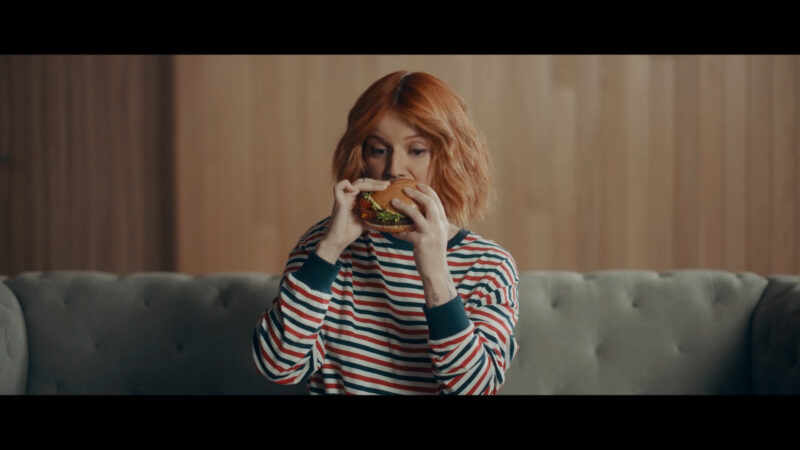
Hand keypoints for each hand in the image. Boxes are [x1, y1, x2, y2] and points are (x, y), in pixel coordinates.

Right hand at [317, 177, 389, 262]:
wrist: (339, 241)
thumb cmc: (350, 232)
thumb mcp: (366, 221)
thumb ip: (372, 214)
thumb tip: (387, 213)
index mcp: (354, 199)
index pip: (365, 186)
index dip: (376, 184)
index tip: (388, 187)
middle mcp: (348, 196)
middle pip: (362, 182)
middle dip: (376, 182)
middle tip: (388, 184)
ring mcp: (343, 198)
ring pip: (356, 183)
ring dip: (371, 183)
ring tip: (383, 186)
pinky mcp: (338, 201)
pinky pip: (338, 186)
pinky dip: (346, 184)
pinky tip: (356, 191)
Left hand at [390, 183, 456, 306]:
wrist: (436, 271)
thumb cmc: (434, 253)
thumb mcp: (437, 235)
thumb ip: (432, 224)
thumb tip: (419, 213)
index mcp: (443, 222)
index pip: (437, 201)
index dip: (428, 190)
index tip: (418, 184)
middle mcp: (439, 226)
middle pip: (429, 203)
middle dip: (416, 193)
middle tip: (404, 188)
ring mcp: (430, 234)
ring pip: (416, 214)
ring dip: (403, 206)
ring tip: (393, 201)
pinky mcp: (421, 242)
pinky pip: (405, 232)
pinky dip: (396, 230)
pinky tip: (388, 229)